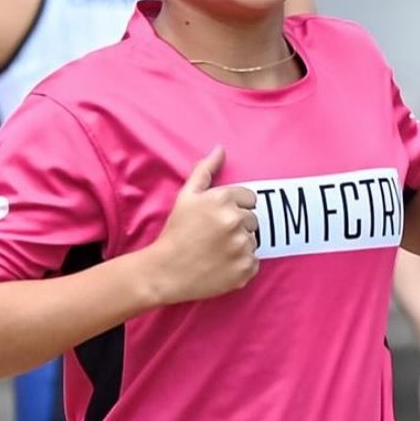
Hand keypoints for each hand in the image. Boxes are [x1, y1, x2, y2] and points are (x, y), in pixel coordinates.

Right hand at [146, 146, 259, 303]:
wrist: (166, 272)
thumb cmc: (175, 232)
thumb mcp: (186, 197)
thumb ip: (205, 170)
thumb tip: (220, 149)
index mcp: (224, 200)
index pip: (250, 199)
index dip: (235, 208)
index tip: (218, 219)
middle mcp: (236, 221)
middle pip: (253, 220)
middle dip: (238, 226)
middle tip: (215, 237)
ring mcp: (242, 246)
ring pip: (253, 241)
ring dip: (240, 246)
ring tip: (216, 252)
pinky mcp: (245, 269)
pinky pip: (254, 262)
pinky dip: (241, 265)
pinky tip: (222, 265)